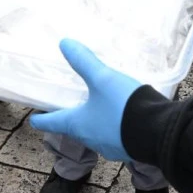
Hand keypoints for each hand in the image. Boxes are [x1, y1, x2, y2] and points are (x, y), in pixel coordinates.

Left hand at [29, 40, 140, 161]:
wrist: (159, 132)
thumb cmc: (123, 106)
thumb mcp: (103, 78)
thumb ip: (83, 61)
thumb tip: (64, 44)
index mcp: (78, 125)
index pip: (53, 123)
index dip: (42, 119)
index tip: (33, 119)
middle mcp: (91, 140)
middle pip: (75, 129)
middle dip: (72, 118)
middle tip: (71, 106)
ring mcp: (111, 147)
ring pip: (96, 134)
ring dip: (95, 122)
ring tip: (99, 107)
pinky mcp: (129, 148)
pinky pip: (116, 136)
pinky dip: (114, 126)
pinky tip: (123, 116)